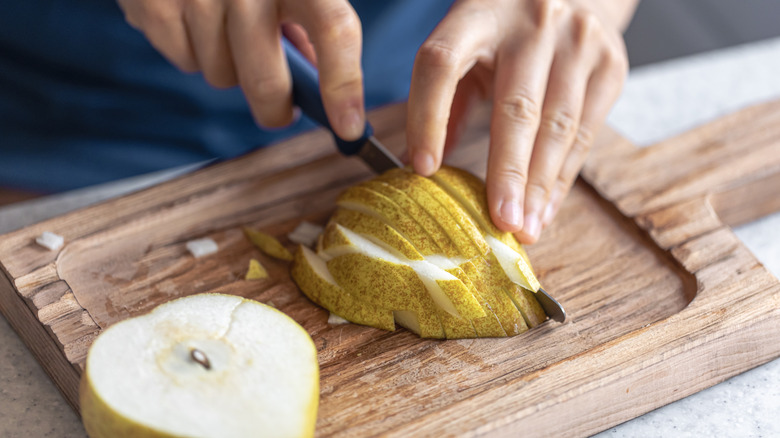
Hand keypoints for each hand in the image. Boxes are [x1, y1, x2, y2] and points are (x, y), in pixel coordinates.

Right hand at [117, 0, 365, 139]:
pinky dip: (191, 49)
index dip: (343, 85)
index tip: (348, 128)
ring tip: (226, 28)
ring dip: (228, 67)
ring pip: (221, 75)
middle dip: (275, 108)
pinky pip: (183, 59)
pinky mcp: (153, 1)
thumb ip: (308, 17)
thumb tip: (319, 83)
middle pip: (267, 80)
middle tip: (280, 111)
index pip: (333, 28)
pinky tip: (193, 15)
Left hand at [406, 0, 633, 242]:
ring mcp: (578, 42)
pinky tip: (548, 207)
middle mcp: (531, 22)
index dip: (428, 117)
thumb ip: (446, 96)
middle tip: (499, 223)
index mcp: (478, 12)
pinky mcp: (610, 64)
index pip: (442, 65)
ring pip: (558, 126)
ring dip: (541, 185)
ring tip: (526, 227)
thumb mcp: (468, 40)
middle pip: (515, 107)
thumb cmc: (507, 25)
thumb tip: (418, 163)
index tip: (422, 168)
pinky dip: (565, 176)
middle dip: (507, 172)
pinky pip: (586, 131)